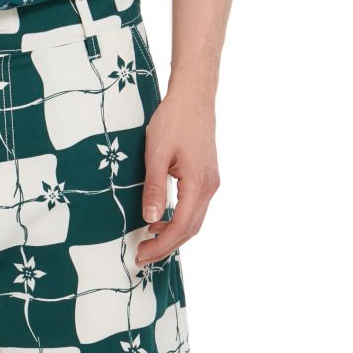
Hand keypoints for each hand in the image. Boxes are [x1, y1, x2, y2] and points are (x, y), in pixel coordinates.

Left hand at [136, 87, 219, 266]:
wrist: (193, 96)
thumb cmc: (175, 119)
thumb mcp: (156, 154)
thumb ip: (154, 188)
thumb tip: (150, 219)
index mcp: (198, 183)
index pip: (181, 226)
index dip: (162, 245)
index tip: (142, 254)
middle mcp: (209, 186)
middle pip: (190, 229)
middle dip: (166, 247)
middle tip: (142, 256)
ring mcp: (210, 183)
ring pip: (193, 221)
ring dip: (172, 236)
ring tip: (148, 242)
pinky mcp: (206, 178)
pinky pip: (194, 209)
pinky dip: (178, 222)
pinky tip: (160, 222)